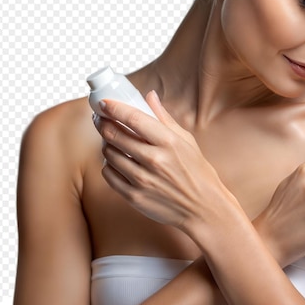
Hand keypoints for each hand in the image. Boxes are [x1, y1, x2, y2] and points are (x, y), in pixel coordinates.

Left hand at [93, 91, 237, 228]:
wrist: (204, 208)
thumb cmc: (197, 173)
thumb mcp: (187, 141)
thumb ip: (164, 118)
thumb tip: (149, 96)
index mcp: (168, 142)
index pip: (133, 118)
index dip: (114, 108)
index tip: (104, 103)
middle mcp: (154, 159)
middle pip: (114, 135)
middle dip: (103, 123)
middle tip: (101, 119)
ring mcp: (142, 180)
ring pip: (109, 154)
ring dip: (106, 144)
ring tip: (110, 141)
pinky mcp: (134, 197)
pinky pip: (109, 175)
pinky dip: (109, 166)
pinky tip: (115, 162)